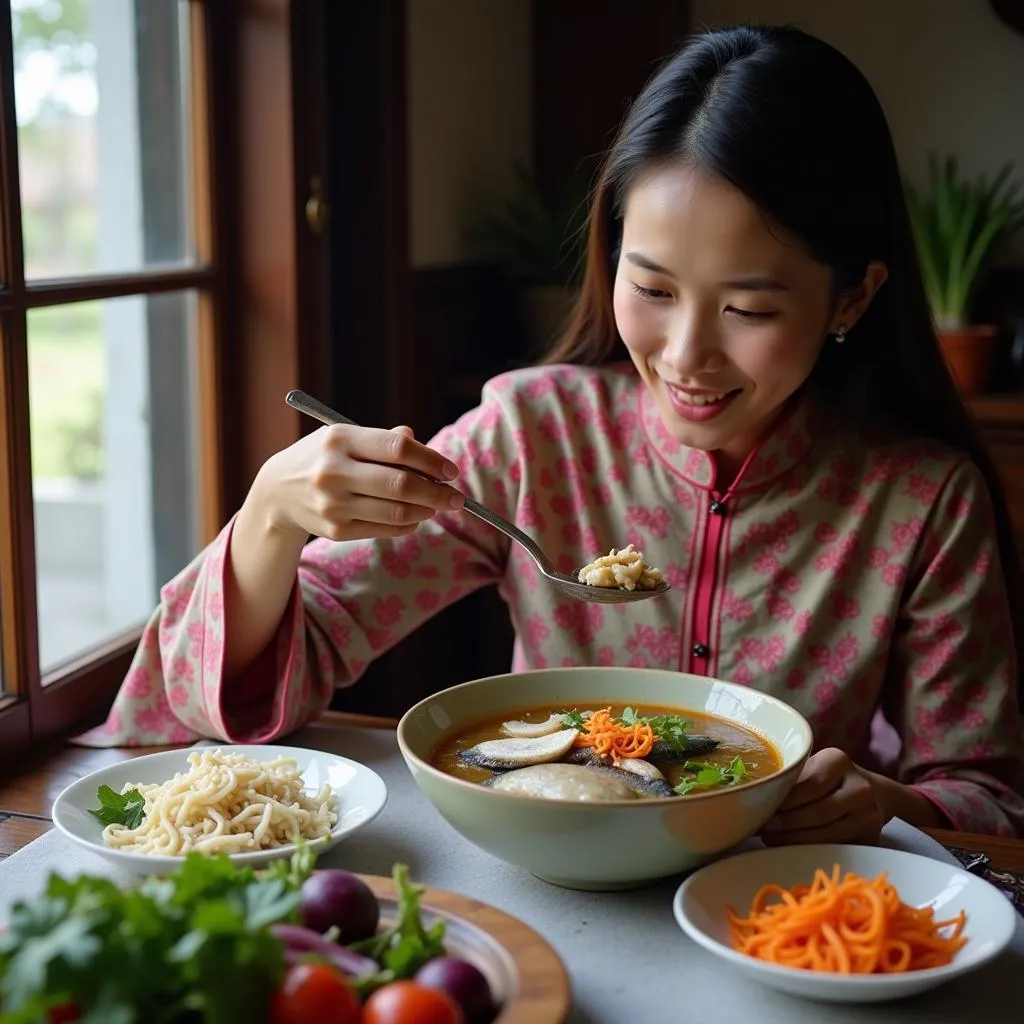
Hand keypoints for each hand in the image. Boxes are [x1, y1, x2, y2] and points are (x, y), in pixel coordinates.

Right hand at [252, 422, 464, 542]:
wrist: (278, 491)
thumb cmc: (325, 457)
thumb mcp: (346, 438)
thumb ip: (383, 440)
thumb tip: (416, 441)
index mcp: (340, 439)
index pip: (397, 449)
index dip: (431, 460)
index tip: (451, 471)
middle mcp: (334, 471)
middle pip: (400, 485)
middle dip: (436, 493)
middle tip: (457, 498)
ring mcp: (333, 503)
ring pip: (395, 512)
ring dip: (425, 510)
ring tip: (437, 506)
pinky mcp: (335, 530)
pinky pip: (384, 529)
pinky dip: (407, 524)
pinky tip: (415, 517)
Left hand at [760, 747, 887, 844]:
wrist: (872, 792)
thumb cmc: (827, 779)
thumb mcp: (812, 768)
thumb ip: (790, 781)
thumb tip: (753, 798)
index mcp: (839, 761)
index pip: (810, 785)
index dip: (785, 802)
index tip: (762, 810)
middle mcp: (861, 786)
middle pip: (818, 812)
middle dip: (787, 823)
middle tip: (764, 829)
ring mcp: (870, 814)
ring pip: (827, 833)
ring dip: (795, 839)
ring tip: (772, 839)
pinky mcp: (872, 837)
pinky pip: (836, 846)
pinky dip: (811, 848)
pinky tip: (792, 846)